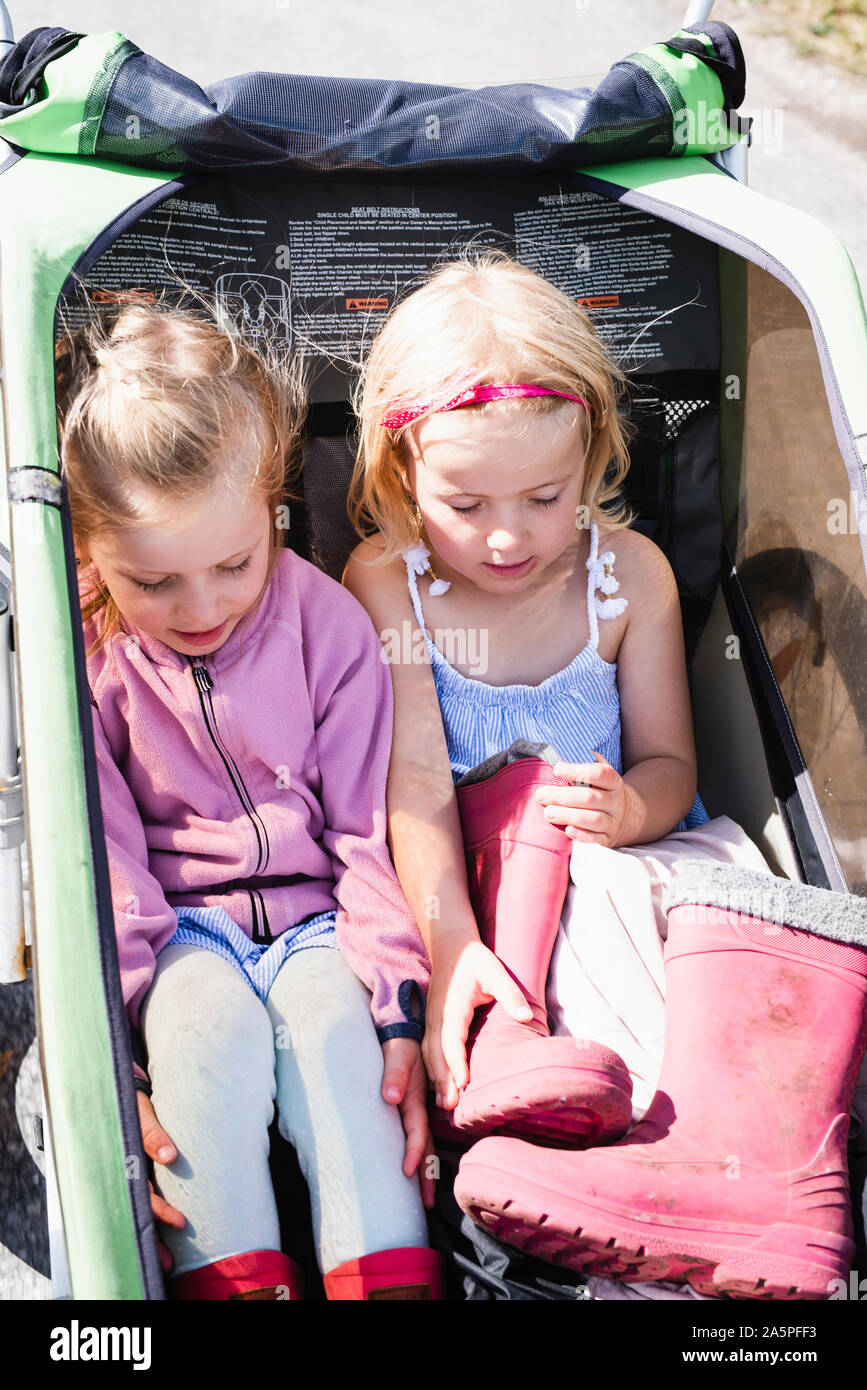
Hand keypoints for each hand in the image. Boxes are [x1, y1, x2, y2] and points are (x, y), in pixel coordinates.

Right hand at [136, 1090, 185, 1272]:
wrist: (120, 1091)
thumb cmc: (131, 1103)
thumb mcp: (141, 1114)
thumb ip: (154, 1134)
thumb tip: (171, 1157)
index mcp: (126, 1162)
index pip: (143, 1195)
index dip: (160, 1211)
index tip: (180, 1223)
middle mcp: (126, 1174)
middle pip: (139, 1212)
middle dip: (154, 1237)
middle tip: (170, 1261)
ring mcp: (130, 1175)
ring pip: (139, 1212)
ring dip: (152, 1236)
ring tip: (168, 1263)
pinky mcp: (135, 1171)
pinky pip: (141, 1199)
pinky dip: (150, 1220)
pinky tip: (161, 1238)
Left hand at [381, 1038, 436, 1207]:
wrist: (402, 1031)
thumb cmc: (397, 1043)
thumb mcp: (396, 1054)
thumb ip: (394, 1074)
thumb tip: (391, 1098)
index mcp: (415, 1098)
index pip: (417, 1131)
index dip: (413, 1152)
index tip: (406, 1171)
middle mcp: (418, 1108)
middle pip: (425, 1146)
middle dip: (426, 1175)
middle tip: (427, 1204)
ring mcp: (416, 1109)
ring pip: (423, 1145)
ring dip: (425, 1171)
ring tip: (425, 1199)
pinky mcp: (410, 1108)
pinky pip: (416, 1137)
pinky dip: (418, 1156)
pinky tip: (415, 1171)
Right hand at [423, 939, 532, 1109]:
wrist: (451, 945)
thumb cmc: (475, 960)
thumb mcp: (495, 972)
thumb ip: (510, 994)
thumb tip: (526, 1018)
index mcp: (452, 1007)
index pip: (451, 1040)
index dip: (456, 1063)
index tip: (463, 1083)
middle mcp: (437, 1017)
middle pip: (436, 1053)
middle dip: (442, 1080)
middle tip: (451, 1106)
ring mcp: (431, 1019)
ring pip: (429, 1054)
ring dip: (436, 1078)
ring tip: (445, 1104)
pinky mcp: (432, 1021)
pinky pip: (428, 1050)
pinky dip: (432, 1069)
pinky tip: (440, 1086)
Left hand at [535, 752, 636, 847]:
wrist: (627, 815)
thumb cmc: (601, 790)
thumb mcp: (599, 772)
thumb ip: (583, 762)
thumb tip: (555, 752)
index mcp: (613, 781)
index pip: (599, 774)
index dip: (577, 771)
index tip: (556, 769)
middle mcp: (615, 801)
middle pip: (590, 798)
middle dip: (563, 796)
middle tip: (541, 795)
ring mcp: (613, 821)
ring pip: (593, 819)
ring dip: (568, 816)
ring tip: (548, 812)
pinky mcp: (608, 838)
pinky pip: (596, 839)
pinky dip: (582, 836)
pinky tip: (567, 831)